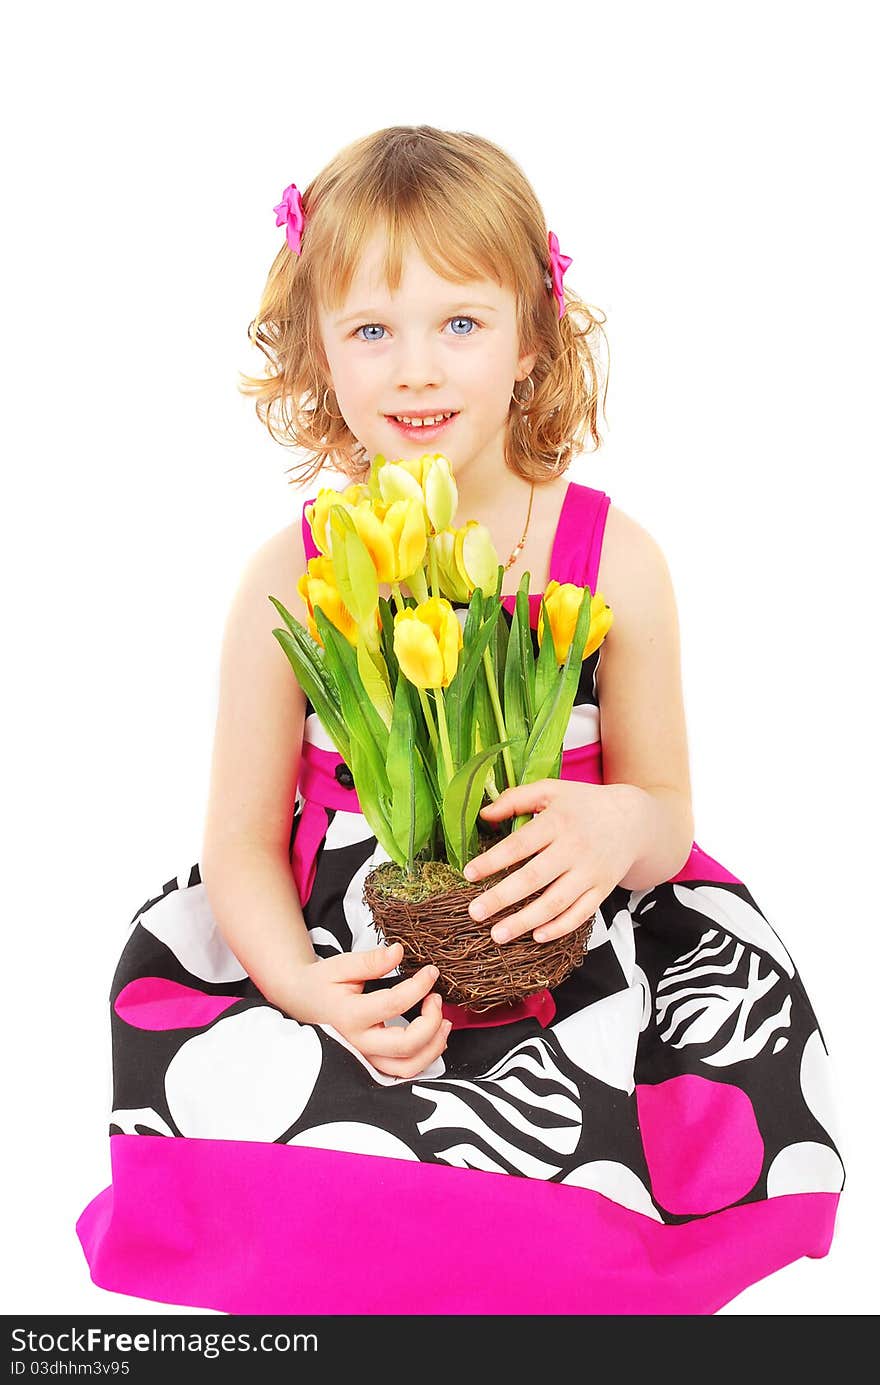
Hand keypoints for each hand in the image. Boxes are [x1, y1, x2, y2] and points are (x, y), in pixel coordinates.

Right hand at [283, 943, 451, 1077]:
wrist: (302, 1002)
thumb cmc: (322, 982)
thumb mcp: (341, 966)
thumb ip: (371, 961)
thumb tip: (399, 951)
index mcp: (349, 1016)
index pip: (394, 1005)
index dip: (419, 986)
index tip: (431, 972)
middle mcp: (358, 1043)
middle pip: (406, 1044)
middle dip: (431, 1021)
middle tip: (436, 997)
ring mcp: (366, 1058)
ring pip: (409, 1067)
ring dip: (434, 1046)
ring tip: (443, 1021)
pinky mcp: (373, 1063)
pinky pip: (404, 1072)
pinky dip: (425, 1058)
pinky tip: (432, 1037)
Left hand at [463, 780, 636, 944]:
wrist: (632, 820)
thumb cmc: (582, 804)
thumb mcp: (551, 791)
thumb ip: (516, 799)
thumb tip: (483, 815)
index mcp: (558, 822)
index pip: (520, 845)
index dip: (493, 860)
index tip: (468, 874)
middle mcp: (575, 849)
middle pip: (534, 878)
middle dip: (502, 898)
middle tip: (474, 913)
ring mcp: (590, 873)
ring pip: (556, 903)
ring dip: (525, 921)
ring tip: (497, 934)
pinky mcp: (602, 890)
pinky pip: (580, 915)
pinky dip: (559, 928)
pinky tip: (536, 936)